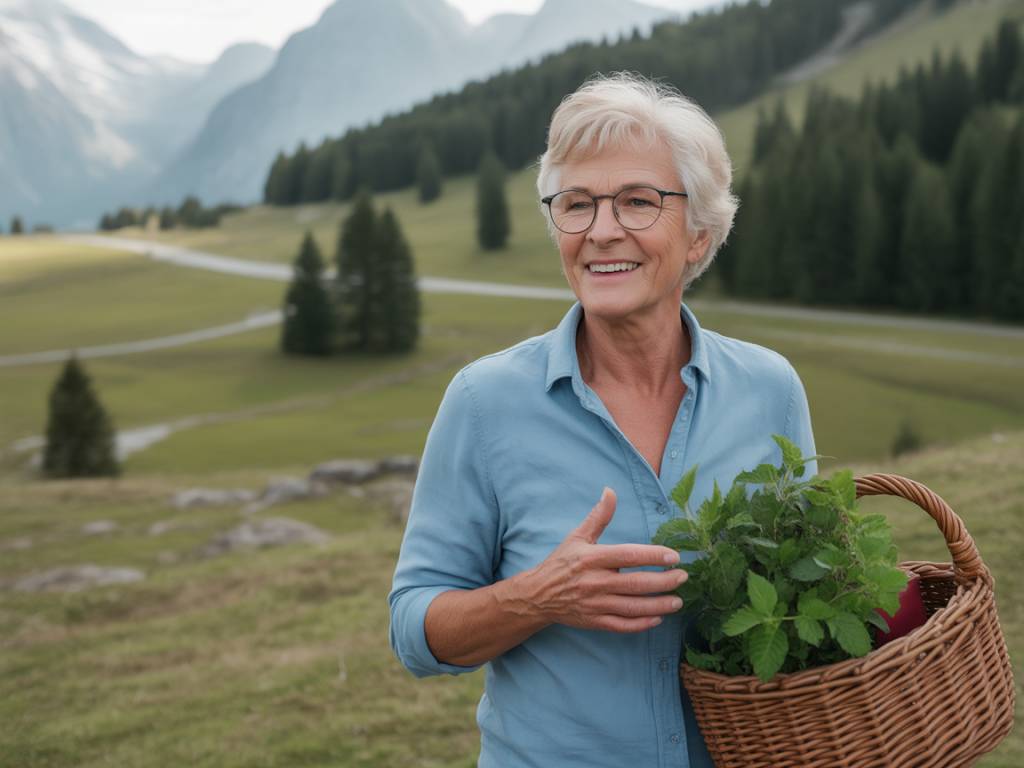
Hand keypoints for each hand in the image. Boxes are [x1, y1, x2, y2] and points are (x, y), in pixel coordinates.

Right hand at [520, 487, 687, 632]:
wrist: (537, 596)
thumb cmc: (561, 563)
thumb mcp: (577, 536)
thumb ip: (598, 516)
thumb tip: (610, 491)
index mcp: (593, 558)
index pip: (628, 556)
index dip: (653, 555)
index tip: (673, 556)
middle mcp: (595, 582)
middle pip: (636, 583)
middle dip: (663, 582)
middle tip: (682, 577)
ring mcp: (595, 604)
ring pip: (633, 607)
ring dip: (659, 605)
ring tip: (678, 601)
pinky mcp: (595, 622)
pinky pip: (623, 625)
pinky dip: (642, 624)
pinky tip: (658, 618)